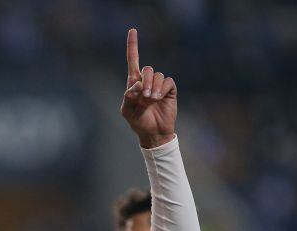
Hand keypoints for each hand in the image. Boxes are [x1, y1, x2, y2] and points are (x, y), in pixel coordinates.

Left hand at [120, 28, 176, 147]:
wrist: (153, 132)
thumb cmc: (138, 121)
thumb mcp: (127, 110)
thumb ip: (129, 96)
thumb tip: (137, 84)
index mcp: (133, 84)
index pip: (132, 61)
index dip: (132, 46)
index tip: (132, 30)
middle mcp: (146, 81)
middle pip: (147, 69)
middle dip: (145, 81)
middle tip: (144, 96)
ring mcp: (158, 85)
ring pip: (157, 74)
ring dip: (153, 86)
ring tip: (151, 100)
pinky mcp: (169, 90)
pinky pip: (167, 81)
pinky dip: (162, 89)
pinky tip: (159, 98)